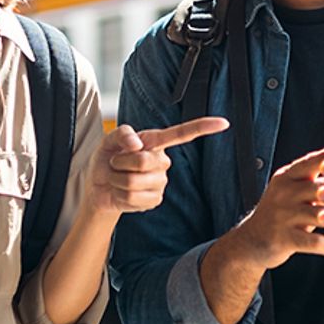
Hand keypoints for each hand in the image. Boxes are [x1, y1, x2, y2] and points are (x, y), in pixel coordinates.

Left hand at [85, 116, 228, 215]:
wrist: (99, 187)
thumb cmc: (107, 160)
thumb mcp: (108, 141)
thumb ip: (121, 134)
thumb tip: (137, 144)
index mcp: (155, 142)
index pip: (182, 134)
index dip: (203, 127)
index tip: (223, 123)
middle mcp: (163, 162)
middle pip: (143, 161)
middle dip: (120, 162)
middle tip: (115, 164)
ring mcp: (160, 182)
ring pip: (135, 181)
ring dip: (117, 179)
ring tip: (117, 178)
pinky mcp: (154, 200)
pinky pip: (134, 197)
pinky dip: (120, 195)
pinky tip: (121, 192)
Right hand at [229, 144, 323, 268]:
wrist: (251, 240)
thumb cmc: (279, 214)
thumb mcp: (288, 190)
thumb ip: (312, 181)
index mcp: (286, 178)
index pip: (310, 162)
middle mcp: (284, 193)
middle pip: (323, 188)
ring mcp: (283, 215)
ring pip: (323, 215)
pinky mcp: (285, 238)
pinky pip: (316, 241)